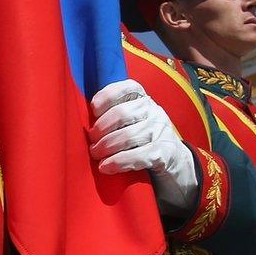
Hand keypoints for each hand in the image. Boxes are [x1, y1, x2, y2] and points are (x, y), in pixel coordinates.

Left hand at [90, 80, 199, 215]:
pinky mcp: (166, 153)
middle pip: (123, 114)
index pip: (128, 87)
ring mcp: (162, 131)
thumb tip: (80, 118)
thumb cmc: (143, 141)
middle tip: (91, 143)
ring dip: (107, 147)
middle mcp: (154, 111)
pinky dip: (119, 162)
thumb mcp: (132, 122)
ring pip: (129, 136)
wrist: (175, 164)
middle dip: (101, 129)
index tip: (93, 109)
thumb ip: (113, 116)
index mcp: (143, 100)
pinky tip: (106, 167)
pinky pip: (140, 155)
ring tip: (96, 156)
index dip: (107, 95)